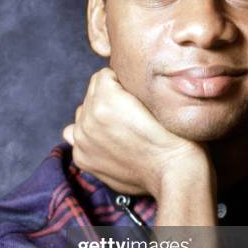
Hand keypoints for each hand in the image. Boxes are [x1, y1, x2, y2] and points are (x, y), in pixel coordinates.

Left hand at [62, 68, 209, 197]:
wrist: (173, 172)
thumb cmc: (172, 134)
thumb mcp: (155, 97)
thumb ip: (127, 86)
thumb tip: (116, 82)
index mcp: (106, 98)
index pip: (103, 75)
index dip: (121, 82)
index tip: (132, 94)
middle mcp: (88, 117)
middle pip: (91, 94)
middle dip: (107, 98)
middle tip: (129, 113)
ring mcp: (82, 138)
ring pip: (83, 113)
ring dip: (96, 116)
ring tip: (120, 128)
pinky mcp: (81, 156)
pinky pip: (74, 135)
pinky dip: (89, 136)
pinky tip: (108, 141)